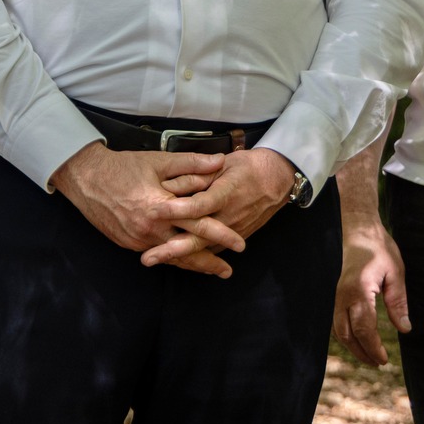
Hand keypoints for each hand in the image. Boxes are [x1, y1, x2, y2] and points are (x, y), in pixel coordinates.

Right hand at [50, 142, 237, 275]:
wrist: (86, 178)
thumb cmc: (123, 167)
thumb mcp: (159, 161)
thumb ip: (192, 163)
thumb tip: (220, 162)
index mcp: (161, 207)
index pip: (199, 225)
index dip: (222, 234)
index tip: (240, 243)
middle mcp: (150, 228)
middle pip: (187, 251)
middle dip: (210, 263)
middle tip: (228, 271)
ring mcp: (138, 239)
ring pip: (171, 257)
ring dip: (192, 265)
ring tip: (210, 270)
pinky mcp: (128, 243)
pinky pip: (155, 253)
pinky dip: (171, 258)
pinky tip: (181, 259)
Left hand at [141, 148, 297, 269]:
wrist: (276, 181)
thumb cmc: (247, 168)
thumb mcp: (225, 162)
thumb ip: (200, 170)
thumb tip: (175, 178)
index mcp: (225, 193)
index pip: (200, 205)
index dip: (178, 209)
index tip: (156, 211)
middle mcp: (228, 216)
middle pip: (199, 237)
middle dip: (172, 248)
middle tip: (148, 256)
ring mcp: (233, 231)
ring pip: (203, 248)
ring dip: (179, 257)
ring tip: (154, 260)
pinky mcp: (234, 238)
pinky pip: (211, 250)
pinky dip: (193, 258)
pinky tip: (172, 261)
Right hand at [332, 219, 409, 366]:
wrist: (358, 230)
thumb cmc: (379, 249)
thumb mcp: (396, 273)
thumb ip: (399, 302)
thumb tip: (405, 329)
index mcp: (359, 290)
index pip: (364, 328)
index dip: (373, 347)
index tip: (384, 360)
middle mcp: (342, 295)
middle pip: (347, 334)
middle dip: (362, 352)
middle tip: (378, 363)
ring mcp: (336, 295)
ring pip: (338, 330)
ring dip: (352, 346)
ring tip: (369, 356)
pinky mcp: (336, 294)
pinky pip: (336, 321)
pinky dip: (346, 335)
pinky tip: (357, 340)